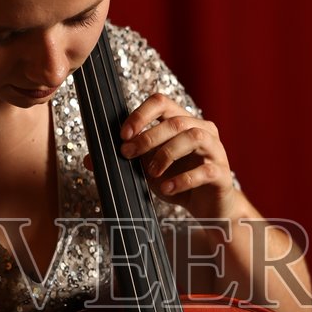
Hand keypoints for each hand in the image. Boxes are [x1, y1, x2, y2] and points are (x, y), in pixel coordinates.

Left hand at [116, 93, 237, 220]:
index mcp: (183, 122)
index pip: (162, 102)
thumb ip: (125, 161)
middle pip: (175, 121)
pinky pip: (204, 170)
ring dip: (166, 154)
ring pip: (193, 137)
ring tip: (150, 173)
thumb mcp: (147, 170)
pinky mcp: (221, 174)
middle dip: (147, 138)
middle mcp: (202, 130)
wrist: (209, 209)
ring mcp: (215, 150)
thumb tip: (90, 160)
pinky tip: (167, 187)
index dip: (141, 114)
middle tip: (127, 154)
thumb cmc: (178, 183)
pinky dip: (182, 179)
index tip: (123, 134)